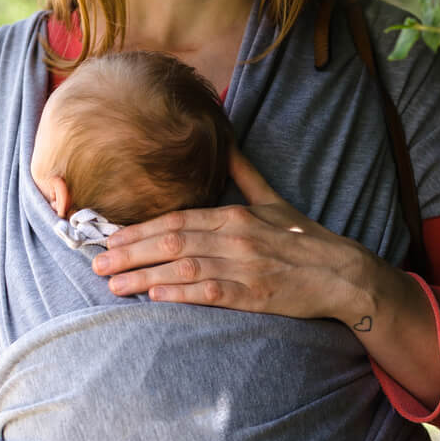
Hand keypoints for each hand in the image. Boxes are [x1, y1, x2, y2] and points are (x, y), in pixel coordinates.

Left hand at [91, 151, 378, 325]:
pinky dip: (181, 294)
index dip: (139, 229)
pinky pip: (211, 293)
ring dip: (145, 276)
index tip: (108, 237)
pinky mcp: (255, 295)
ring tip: (113, 284)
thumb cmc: (306, 239)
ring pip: (183, 268)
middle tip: (95, 264)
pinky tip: (156, 296)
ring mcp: (244, 267)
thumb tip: (225, 144)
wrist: (343, 273)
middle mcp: (235, 238)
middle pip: (171, 242)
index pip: (176, 218)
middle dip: (129, 252)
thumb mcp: (274, 201)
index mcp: (235, 215)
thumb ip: (244, 175)